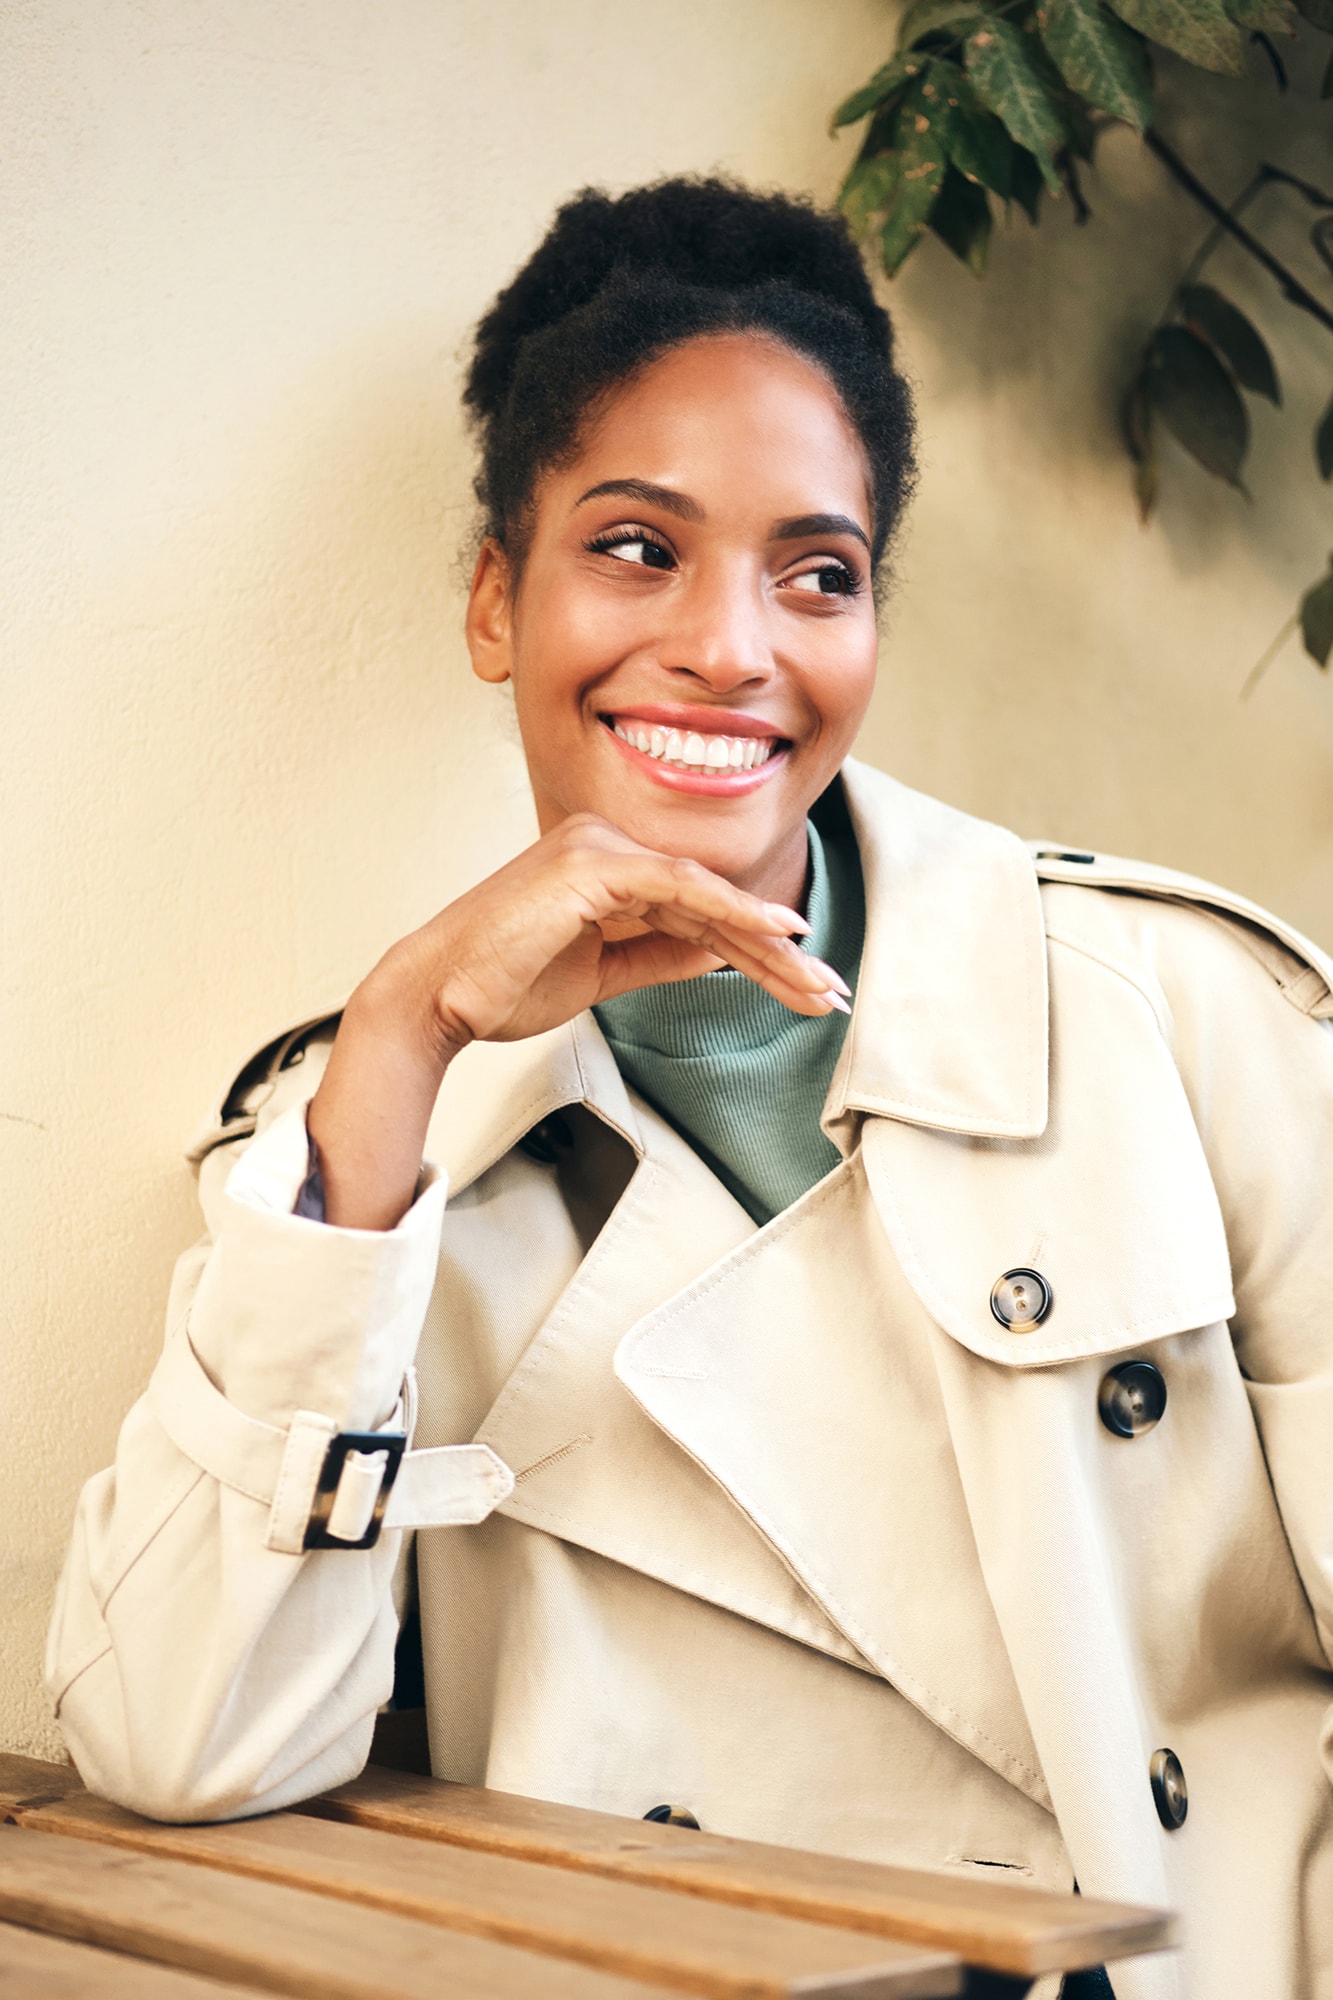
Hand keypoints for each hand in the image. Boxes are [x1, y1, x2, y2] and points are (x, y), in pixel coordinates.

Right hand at [308, 814, 848, 1228]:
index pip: (698, 910)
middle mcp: (606, 844)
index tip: (805, 987)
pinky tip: (777, 932)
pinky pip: (678, 886)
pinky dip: (731, 909)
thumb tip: (718, 959)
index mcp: (605, 866)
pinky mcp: (592, 864)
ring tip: (817, 982)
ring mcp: (598, 847)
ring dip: (769, 944)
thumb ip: (660, 956)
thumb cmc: (503, 985)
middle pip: (711, 902)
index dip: (758, 951)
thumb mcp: (602, 974)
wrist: (438, 998)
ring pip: (705, 896)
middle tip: (830, 991)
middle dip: (777, 953)